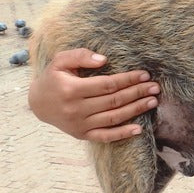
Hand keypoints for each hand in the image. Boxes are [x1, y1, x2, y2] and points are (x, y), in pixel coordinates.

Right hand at [28, 48, 159, 142]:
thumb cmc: (53, 78)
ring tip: (152, 101)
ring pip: (113, 118)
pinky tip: (139, 129)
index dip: (127, 80)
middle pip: (113, 101)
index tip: (144, 75)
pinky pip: (105, 136)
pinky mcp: (82, 135)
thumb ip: (81, 56)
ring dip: (135, 110)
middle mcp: (76, 109)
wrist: (38, 103)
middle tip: (155, 87)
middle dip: (137, 93)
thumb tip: (104, 60)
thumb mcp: (60, 61)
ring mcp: (79, 125)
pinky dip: (122, 134)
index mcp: (72, 90)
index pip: (107, 85)